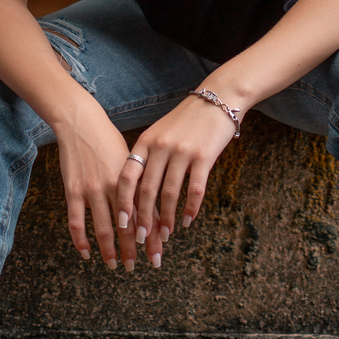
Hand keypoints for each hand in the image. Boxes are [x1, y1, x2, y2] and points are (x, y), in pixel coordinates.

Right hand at [54, 103, 140, 271]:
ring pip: (103, 228)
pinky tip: (86, 253)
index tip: (157, 255)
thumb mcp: (129, 161)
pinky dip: (81, 240)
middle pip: (126, 226)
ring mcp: (92, 190)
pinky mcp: (73, 191)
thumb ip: (138, 186)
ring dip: (109, 250)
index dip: (151, 237)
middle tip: (137, 267)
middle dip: (132, 249)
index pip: (145, 215)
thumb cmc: (109, 141)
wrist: (81, 122)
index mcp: (131, 180)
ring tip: (114, 265)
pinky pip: (76, 222)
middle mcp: (114, 187)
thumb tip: (150, 211)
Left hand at [116, 94, 236, 263]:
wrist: (217, 99)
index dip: (123, 201)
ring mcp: (182, 151)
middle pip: (147, 189)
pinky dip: (191, 208)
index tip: (121, 223)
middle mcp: (161, 147)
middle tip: (141, 239)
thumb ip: (147, 156)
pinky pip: (195, 189)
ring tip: (165, 235)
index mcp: (146, 142)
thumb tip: (136, 190)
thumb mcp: (159, 132)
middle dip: (143, 218)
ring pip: (169, 193)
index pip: (128, 176)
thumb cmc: (185, 120)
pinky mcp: (204, 156)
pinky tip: (188, 221)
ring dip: (166, 218)